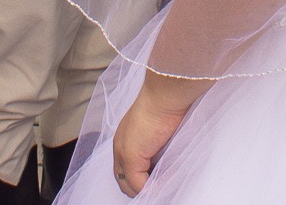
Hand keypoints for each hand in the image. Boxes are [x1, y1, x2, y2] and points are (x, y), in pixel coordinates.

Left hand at [112, 78, 199, 195]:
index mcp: (123, 139)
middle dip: (139, 189)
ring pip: (129, 186)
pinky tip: (164, 187)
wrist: (165, 94)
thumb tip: (163, 168)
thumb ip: (155, 149)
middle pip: (122, 181)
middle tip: (157, 191)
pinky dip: (151, 190)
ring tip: (161, 191)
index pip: (123, 171)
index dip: (136, 182)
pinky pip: (139, 185)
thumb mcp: (159, 131)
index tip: (154, 186)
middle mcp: (119, 147)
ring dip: (145, 191)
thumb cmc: (167, 106)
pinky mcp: (131, 157)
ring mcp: (123, 153)